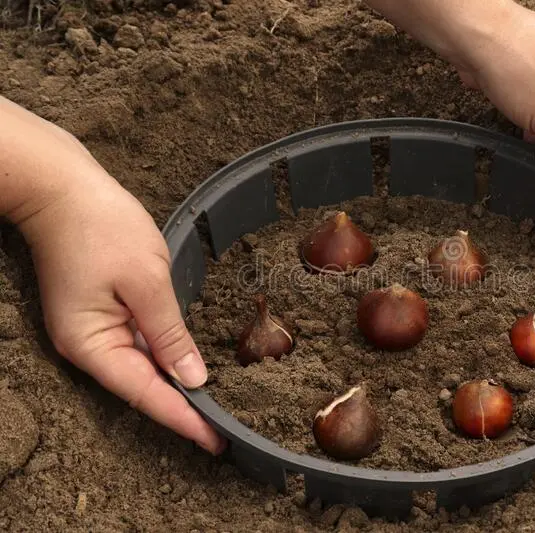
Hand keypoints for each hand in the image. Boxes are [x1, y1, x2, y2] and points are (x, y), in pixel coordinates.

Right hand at [15, 130, 225, 454]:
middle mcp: (88, 347)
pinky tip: (188, 368)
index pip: (146, 394)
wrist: (62, 189)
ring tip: (213, 408)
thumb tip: (192, 378)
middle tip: (223, 432)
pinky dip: (164, 359)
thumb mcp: (146, 280)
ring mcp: (92, 331)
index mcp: (92, 344)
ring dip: (175, 386)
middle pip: (141, 388)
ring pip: (141, 369)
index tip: (216, 440)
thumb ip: (170, 333)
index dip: (183, 418)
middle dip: (182, 409)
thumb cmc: (101, 227)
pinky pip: (136, 347)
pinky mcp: (100, 315)